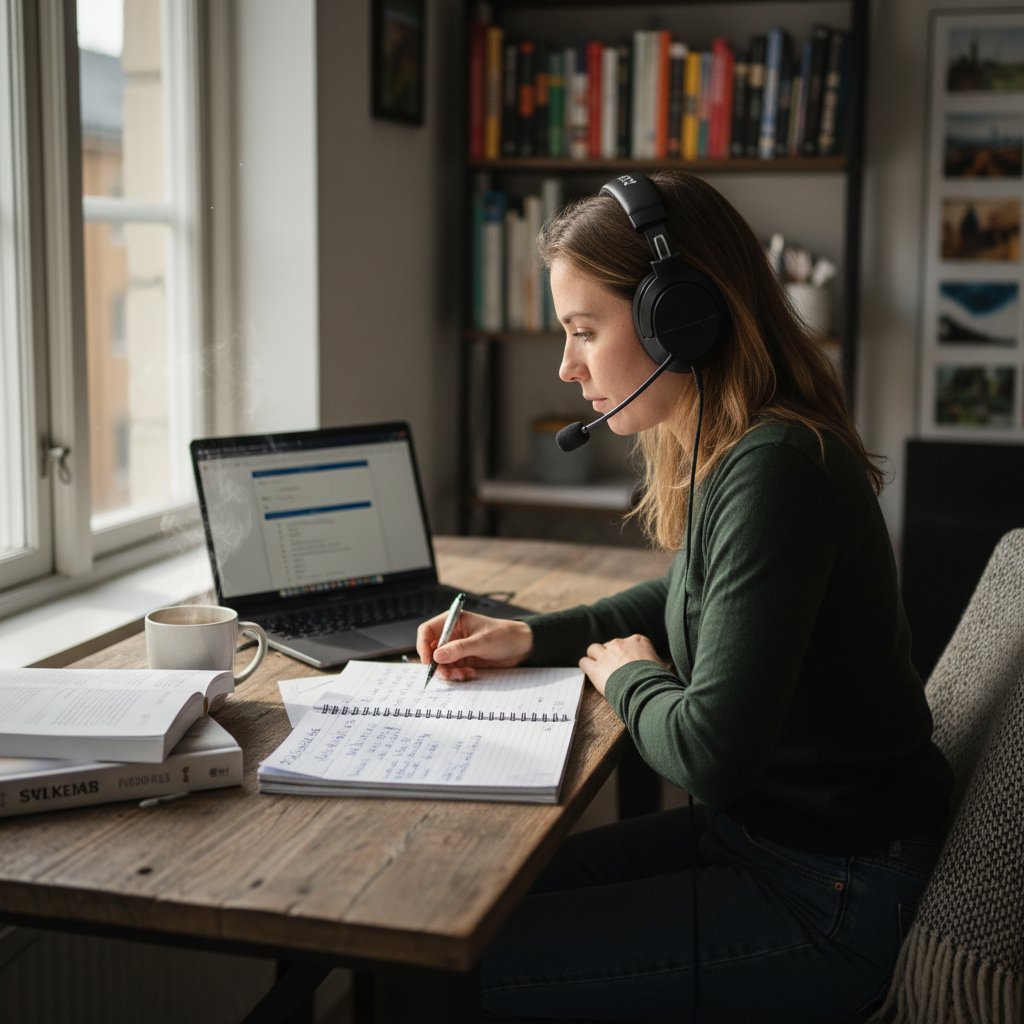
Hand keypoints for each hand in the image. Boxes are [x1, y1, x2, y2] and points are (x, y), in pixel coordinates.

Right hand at [416, 611, 533, 681]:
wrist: (522, 647)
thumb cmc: (504, 635)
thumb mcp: (481, 641)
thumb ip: (459, 649)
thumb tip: (437, 656)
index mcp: (453, 621)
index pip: (428, 630)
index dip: (423, 645)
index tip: (428, 661)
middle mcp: (452, 635)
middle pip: (432, 651)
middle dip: (437, 664)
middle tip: (447, 674)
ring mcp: (458, 649)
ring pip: (441, 664)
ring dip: (449, 672)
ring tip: (463, 674)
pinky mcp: (464, 661)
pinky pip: (452, 670)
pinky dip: (457, 675)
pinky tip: (470, 673)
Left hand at [579, 634, 662, 696]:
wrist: (646, 689)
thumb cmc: (658, 680)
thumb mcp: (663, 666)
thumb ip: (657, 662)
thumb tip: (663, 668)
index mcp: (638, 641)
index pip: (629, 641)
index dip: (627, 653)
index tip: (629, 662)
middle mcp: (621, 643)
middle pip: (611, 644)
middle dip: (611, 655)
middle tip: (614, 668)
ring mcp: (606, 654)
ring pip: (594, 649)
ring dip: (595, 657)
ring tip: (599, 667)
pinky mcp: (596, 668)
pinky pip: (584, 662)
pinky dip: (586, 666)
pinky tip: (588, 671)